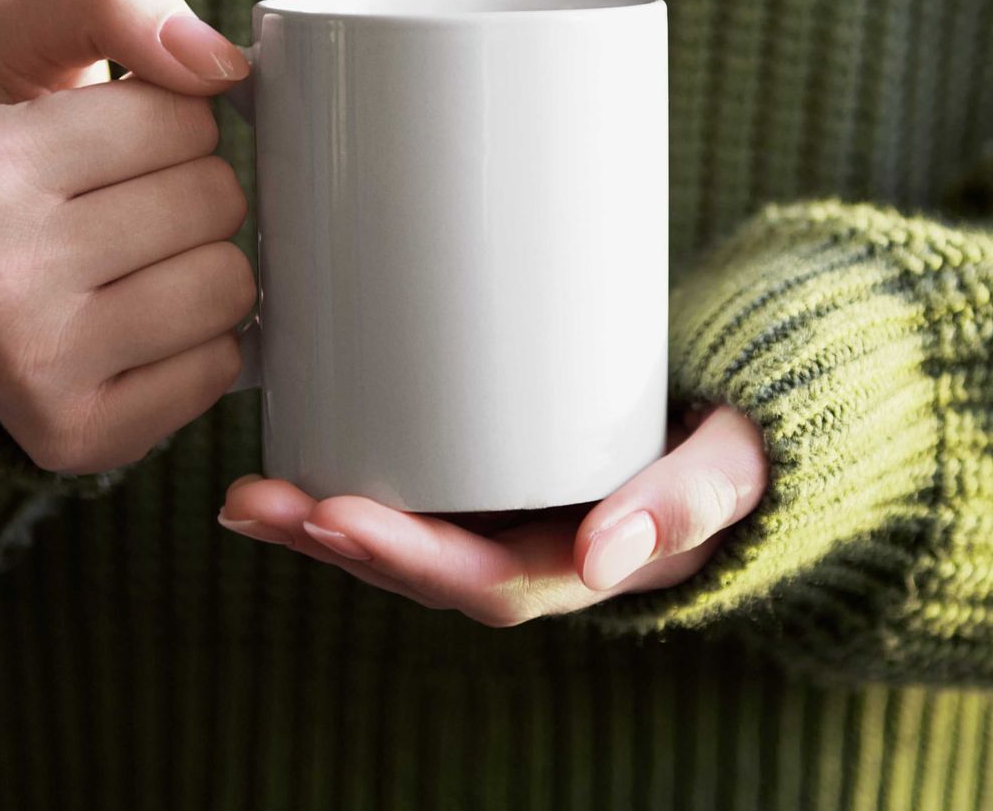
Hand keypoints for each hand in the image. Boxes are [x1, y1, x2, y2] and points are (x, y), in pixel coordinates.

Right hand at [0, 0, 257, 474]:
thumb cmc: (9, 158)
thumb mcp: (25, 47)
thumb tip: (222, 64)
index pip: (184, 114)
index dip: (173, 121)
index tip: (117, 148)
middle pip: (216, 198)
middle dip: (195, 194)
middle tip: (128, 210)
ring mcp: (33, 367)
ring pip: (231, 286)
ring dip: (208, 271)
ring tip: (137, 270)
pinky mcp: (80, 437)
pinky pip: (223, 370)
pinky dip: (202, 348)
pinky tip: (139, 335)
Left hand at [218, 401, 767, 626]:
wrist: (746, 409)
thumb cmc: (740, 437)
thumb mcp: (734, 467)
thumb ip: (689, 502)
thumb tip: (609, 557)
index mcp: (583, 562)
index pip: (483, 582)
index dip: (406, 557)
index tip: (337, 517)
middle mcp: (531, 550)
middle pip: (420, 566)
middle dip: (335, 540)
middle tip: (257, 501)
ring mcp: (504, 513)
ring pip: (401, 535)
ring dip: (319, 521)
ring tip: (245, 494)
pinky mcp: (483, 469)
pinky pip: (407, 491)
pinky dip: (343, 482)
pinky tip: (284, 455)